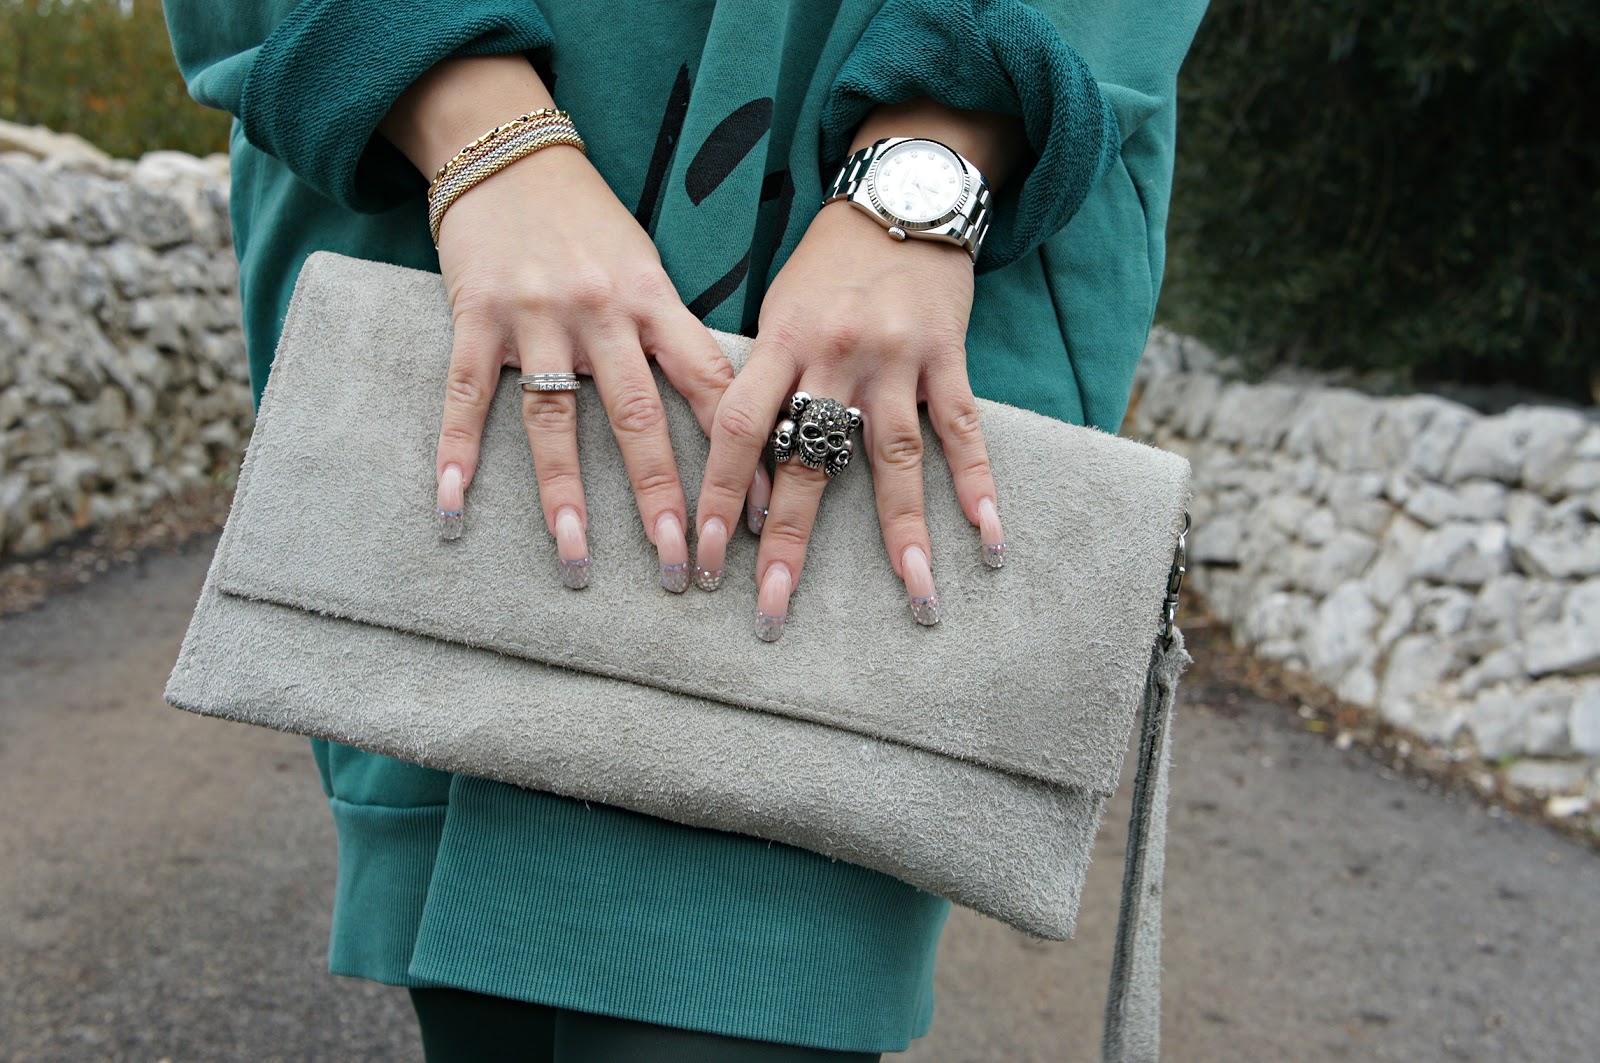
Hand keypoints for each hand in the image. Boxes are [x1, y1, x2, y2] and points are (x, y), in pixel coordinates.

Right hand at [382, 56, 756, 589]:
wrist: (509, 151)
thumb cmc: (589, 222)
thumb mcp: (646, 268)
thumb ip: (673, 335)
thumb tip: (726, 415)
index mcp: (654, 301)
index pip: (710, 387)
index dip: (740, 454)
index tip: (756, 522)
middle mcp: (603, 313)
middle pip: (639, 417)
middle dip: (662, 497)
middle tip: (678, 566)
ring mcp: (538, 316)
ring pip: (556, 419)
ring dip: (566, 495)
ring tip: (577, 559)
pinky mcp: (477, 315)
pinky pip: (468, 394)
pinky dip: (458, 450)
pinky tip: (454, 504)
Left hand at [693, 202, 1006, 637]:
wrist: (901, 195)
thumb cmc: (827, 265)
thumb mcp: (777, 307)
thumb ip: (764, 379)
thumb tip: (738, 469)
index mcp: (780, 339)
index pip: (737, 427)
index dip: (717, 494)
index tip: (702, 555)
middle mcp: (835, 352)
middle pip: (807, 459)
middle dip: (788, 540)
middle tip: (773, 609)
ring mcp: (897, 356)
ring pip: (894, 457)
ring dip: (903, 533)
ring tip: (916, 596)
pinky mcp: (949, 356)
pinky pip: (964, 429)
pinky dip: (977, 484)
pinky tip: (988, 538)